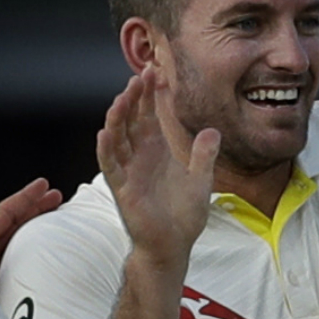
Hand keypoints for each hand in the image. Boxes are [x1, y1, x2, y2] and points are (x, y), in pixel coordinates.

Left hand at [0, 178, 62, 290]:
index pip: (6, 213)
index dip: (25, 198)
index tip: (43, 186)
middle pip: (17, 223)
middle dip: (37, 207)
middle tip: (57, 197)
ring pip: (21, 241)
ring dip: (39, 229)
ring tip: (58, 221)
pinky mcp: (0, 284)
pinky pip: (23, 264)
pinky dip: (37, 255)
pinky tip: (49, 256)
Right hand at [96, 67, 219, 269]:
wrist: (174, 245)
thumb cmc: (183, 216)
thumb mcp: (200, 181)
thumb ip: (205, 156)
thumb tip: (213, 131)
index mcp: (158, 152)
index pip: (152, 117)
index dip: (153, 96)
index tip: (158, 73)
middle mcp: (140, 157)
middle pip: (133, 120)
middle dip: (136, 98)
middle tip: (141, 75)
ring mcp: (129, 171)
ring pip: (118, 138)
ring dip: (118, 117)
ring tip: (123, 96)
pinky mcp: (122, 188)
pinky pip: (111, 165)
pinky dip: (106, 149)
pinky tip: (105, 132)